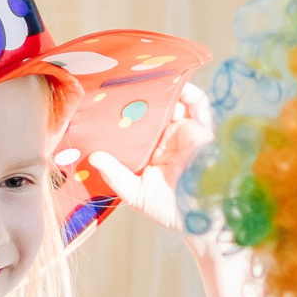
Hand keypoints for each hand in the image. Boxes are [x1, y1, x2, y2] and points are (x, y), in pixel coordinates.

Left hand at [88, 82, 211, 239]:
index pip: (138, 124)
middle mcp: (170, 138)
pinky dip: (187, 90)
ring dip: (162, 87)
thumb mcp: (136, 194)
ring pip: (174, 101)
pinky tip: (172, 80)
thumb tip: (93, 157)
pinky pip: (198, 104)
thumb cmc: (171, 211)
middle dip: (141, 94)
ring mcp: (187, 132)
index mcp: (154, 150)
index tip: (106, 100)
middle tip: (122, 81)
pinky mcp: (203, 130)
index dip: (125, 112)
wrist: (200, 221)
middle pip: (155, 108)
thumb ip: (115, 175)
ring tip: (145, 75)